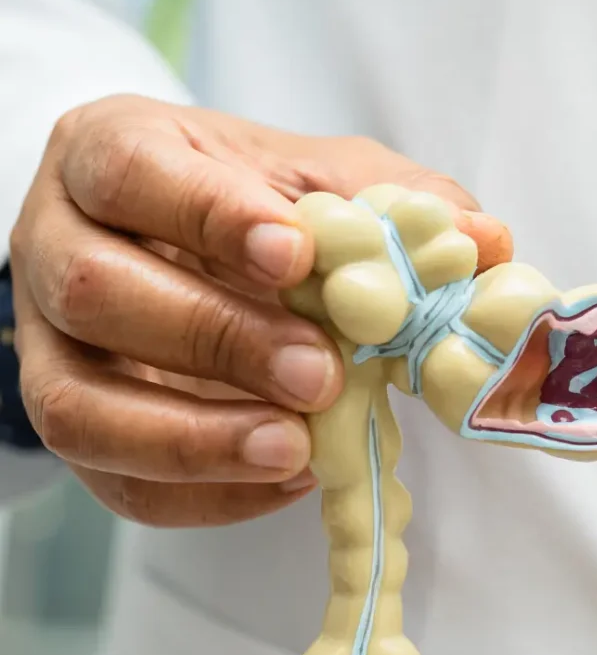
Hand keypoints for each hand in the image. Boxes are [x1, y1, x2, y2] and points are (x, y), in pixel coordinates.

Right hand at [9, 94, 509, 525]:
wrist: (193, 260)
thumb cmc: (257, 212)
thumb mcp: (323, 181)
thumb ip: (396, 203)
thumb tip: (485, 242)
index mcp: (112, 160)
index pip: (128, 172)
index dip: (206, 216)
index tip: (295, 254)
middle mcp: (58, 249)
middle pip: (95, 291)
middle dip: (215, 338)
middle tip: (318, 374)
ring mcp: (54, 354)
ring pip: (81, 408)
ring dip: (196, 439)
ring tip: (296, 447)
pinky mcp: (84, 436)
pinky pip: (122, 485)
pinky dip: (209, 495)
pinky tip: (287, 477)